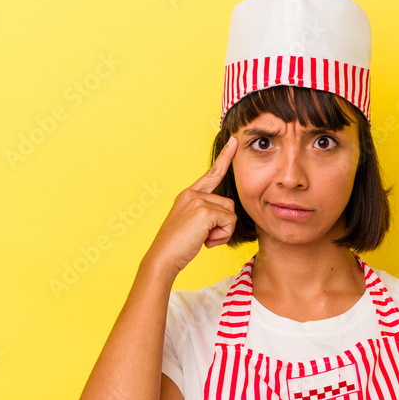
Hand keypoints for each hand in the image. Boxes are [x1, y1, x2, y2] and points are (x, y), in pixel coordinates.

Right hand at [145, 136, 238, 275]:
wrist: (164, 257)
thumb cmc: (178, 246)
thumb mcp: (192, 224)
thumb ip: (207, 214)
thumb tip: (226, 217)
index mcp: (188, 195)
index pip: (211, 174)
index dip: (224, 157)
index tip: (234, 142)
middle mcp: (192, 193)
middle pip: (228, 204)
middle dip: (223, 224)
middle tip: (205, 236)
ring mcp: (197, 200)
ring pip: (230, 213)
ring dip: (223, 231)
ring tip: (204, 239)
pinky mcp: (204, 211)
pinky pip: (229, 221)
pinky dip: (222, 235)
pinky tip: (206, 241)